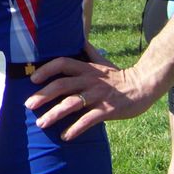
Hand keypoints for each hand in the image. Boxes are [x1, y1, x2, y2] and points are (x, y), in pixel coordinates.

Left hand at [22, 56, 158, 140]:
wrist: (144, 86)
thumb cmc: (119, 76)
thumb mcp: (103, 61)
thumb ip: (88, 52)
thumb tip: (79, 38)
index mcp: (87, 68)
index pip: (62, 63)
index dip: (46, 69)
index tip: (32, 78)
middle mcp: (90, 79)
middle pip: (62, 84)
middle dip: (43, 95)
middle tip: (29, 105)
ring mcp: (98, 95)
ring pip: (72, 103)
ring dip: (54, 113)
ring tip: (41, 123)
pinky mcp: (108, 109)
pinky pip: (89, 120)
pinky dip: (76, 128)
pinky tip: (65, 136)